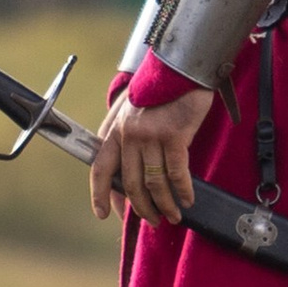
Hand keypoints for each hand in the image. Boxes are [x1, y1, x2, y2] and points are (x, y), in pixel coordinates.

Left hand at [90, 87, 215, 223]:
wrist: (180, 65)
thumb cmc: (158, 87)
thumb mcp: (131, 109)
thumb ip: (123, 135)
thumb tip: (124, 169)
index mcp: (115, 130)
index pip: (101, 168)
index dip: (99, 194)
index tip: (102, 214)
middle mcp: (129, 135)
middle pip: (130, 183)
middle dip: (142, 208)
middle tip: (154, 221)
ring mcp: (150, 135)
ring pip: (154, 182)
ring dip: (165, 204)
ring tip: (174, 216)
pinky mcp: (174, 135)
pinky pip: (177, 173)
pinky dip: (183, 191)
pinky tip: (188, 199)